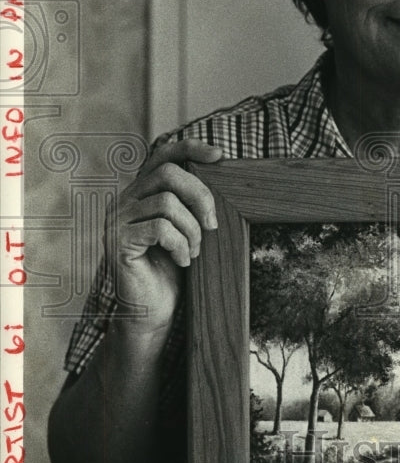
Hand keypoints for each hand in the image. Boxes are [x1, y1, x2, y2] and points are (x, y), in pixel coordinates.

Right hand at [107, 139, 222, 331]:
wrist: (152, 313)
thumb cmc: (172, 272)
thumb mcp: (187, 230)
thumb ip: (191, 204)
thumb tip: (220, 176)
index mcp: (140, 193)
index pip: (161, 155)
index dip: (190, 149)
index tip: (219, 155)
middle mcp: (123, 201)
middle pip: (167, 174)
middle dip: (200, 196)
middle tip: (212, 226)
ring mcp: (116, 220)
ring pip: (166, 203)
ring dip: (192, 229)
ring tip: (194, 251)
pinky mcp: (117, 242)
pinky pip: (159, 228)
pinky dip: (180, 245)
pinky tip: (183, 261)